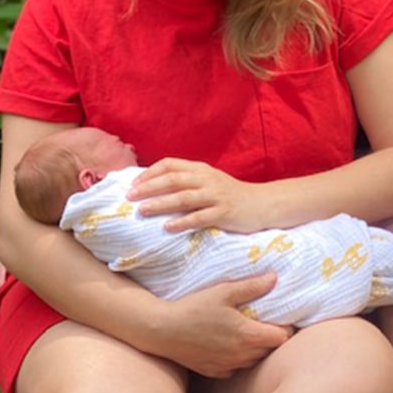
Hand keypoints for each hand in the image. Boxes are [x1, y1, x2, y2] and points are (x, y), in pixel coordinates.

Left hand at [129, 158, 268, 232]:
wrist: (262, 204)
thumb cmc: (230, 195)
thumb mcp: (209, 181)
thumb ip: (187, 181)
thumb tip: (154, 188)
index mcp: (201, 169)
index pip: (170, 164)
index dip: (150, 173)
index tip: (133, 184)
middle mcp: (207, 179)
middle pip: (174, 179)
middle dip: (149, 187)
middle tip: (130, 197)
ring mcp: (216, 195)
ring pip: (184, 198)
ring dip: (161, 204)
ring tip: (143, 211)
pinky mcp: (224, 212)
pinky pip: (200, 217)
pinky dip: (183, 222)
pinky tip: (168, 228)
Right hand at [147, 273, 291, 377]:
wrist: (163, 331)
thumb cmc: (194, 307)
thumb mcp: (224, 291)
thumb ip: (252, 286)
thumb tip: (275, 278)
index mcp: (247, 335)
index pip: (281, 338)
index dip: (287, 328)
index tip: (285, 317)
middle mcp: (240, 355)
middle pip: (269, 351)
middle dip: (274, 338)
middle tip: (270, 322)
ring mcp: (227, 366)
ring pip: (253, 361)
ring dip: (258, 349)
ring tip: (253, 332)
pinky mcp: (214, 372)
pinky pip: (236, 368)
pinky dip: (240, 359)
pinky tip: (233, 345)